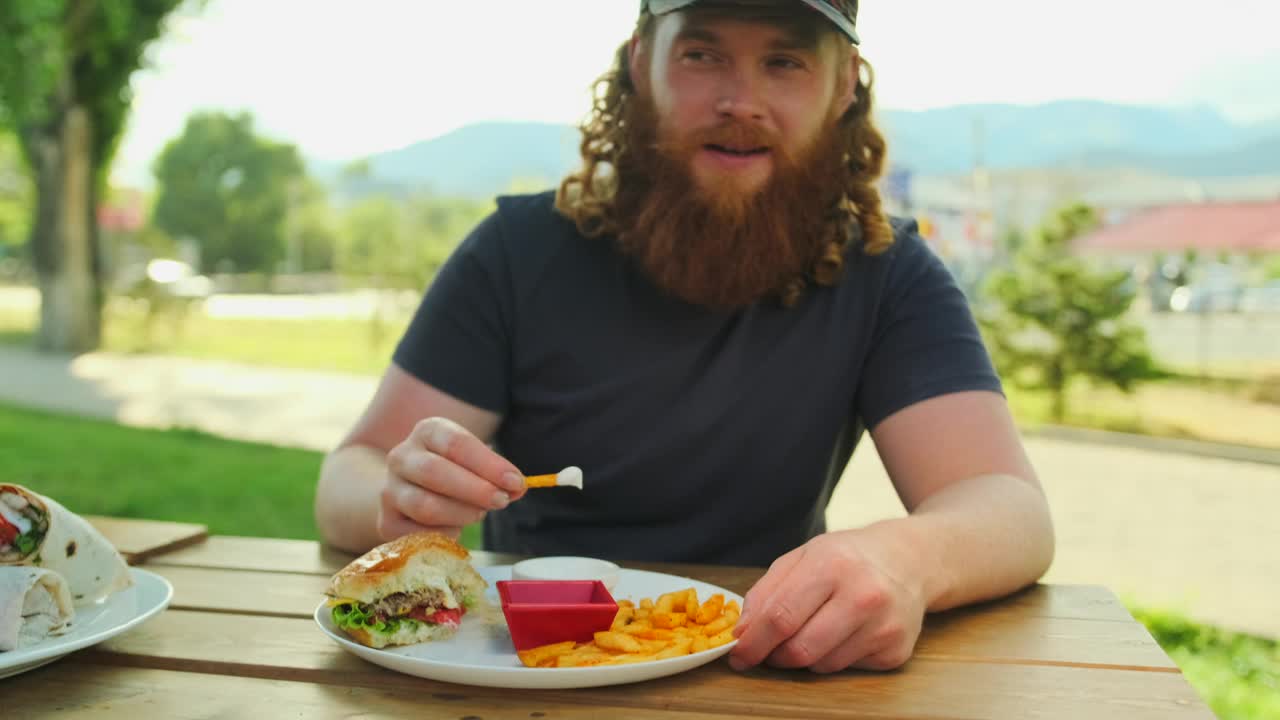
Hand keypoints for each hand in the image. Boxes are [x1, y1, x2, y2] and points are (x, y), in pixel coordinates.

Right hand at [376, 417, 526, 540]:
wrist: (410, 486)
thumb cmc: (453, 470)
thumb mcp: (474, 461)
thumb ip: (495, 473)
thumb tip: (516, 488)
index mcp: (427, 432)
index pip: (456, 444)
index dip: (488, 465)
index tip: (515, 482)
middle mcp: (402, 457)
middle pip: (434, 472)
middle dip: (474, 490)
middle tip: (501, 501)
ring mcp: (390, 490)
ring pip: (424, 505)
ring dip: (461, 513)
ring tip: (479, 514)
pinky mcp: (387, 521)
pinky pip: (418, 534)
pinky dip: (444, 534)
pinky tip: (456, 528)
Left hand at [728, 526, 927, 672]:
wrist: (909, 560)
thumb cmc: (847, 557)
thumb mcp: (803, 557)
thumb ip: (766, 592)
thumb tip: (743, 633)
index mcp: (832, 564)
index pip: (780, 616)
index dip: (753, 642)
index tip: (738, 654)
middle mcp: (863, 595)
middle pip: (800, 649)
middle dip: (774, 656)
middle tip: (767, 652)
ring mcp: (883, 625)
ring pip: (822, 665)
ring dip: (804, 657)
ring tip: (811, 631)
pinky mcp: (895, 650)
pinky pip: (846, 669)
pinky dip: (833, 658)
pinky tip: (842, 634)